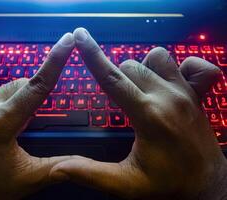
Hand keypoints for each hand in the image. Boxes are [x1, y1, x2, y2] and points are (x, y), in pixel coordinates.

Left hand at [0, 33, 74, 199]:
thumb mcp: (28, 178)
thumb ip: (59, 164)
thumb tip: (83, 160)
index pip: (36, 86)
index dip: (55, 61)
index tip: (66, 42)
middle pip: (19, 85)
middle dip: (31, 96)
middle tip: (29, 122)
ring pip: (2, 90)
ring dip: (13, 101)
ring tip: (8, 128)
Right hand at [50, 28, 226, 198]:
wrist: (205, 184)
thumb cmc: (168, 184)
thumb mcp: (126, 185)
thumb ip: (91, 174)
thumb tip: (60, 167)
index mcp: (148, 116)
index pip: (113, 78)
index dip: (93, 56)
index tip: (81, 37)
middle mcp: (168, 98)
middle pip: (130, 67)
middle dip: (116, 76)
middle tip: (116, 99)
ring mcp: (186, 94)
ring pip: (158, 57)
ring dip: (142, 67)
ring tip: (138, 88)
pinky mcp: (198, 95)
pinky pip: (197, 64)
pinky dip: (182, 65)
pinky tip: (171, 80)